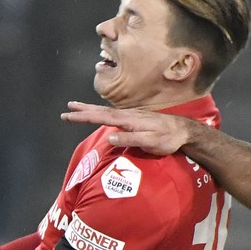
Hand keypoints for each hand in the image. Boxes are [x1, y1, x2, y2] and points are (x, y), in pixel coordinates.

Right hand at [61, 102, 194, 155]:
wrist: (184, 130)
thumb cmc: (168, 138)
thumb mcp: (151, 141)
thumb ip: (130, 139)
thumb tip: (110, 136)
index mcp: (129, 119)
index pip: (102, 117)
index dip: (84, 116)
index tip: (69, 115)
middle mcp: (128, 115)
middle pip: (101, 111)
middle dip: (83, 110)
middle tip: (66, 109)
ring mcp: (131, 116)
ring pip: (106, 111)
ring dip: (90, 109)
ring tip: (76, 107)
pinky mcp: (135, 119)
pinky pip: (113, 115)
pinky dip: (101, 113)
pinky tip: (98, 114)